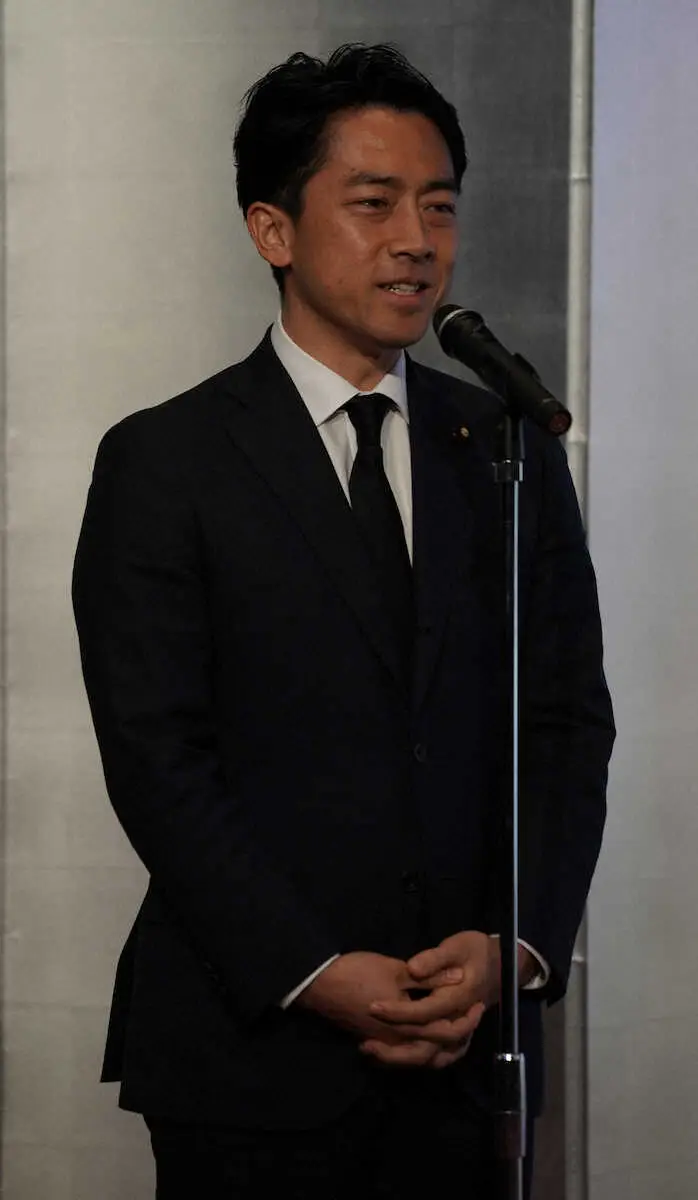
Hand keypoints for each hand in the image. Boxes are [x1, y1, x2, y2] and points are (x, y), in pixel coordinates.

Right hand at [294, 951, 462, 1062]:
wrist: (320, 985)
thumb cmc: (358, 974)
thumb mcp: (396, 969)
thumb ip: (428, 976)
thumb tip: (458, 977)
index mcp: (407, 1025)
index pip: (445, 1031)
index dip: (465, 1020)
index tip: (477, 1006)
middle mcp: (398, 1041)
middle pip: (434, 1051)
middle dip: (455, 1038)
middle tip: (470, 1022)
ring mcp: (385, 1044)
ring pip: (418, 1058)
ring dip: (438, 1050)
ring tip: (452, 1035)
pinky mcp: (375, 1040)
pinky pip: (403, 1054)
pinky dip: (417, 1051)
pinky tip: (423, 1039)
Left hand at [359, 931, 503, 1069]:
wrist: (501, 965)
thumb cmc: (475, 951)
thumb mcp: (456, 946)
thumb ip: (434, 959)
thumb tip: (412, 968)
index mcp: (457, 1000)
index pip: (423, 1013)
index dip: (397, 1012)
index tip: (372, 1008)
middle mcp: (458, 1022)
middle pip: (426, 1044)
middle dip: (394, 1046)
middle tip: (365, 1043)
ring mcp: (458, 1034)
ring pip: (431, 1058)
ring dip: (402, 1059)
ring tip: (372, 1052)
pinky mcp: (455, 1038)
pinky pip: (436, 1058)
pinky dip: (415, 1060)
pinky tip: (391, 1054)